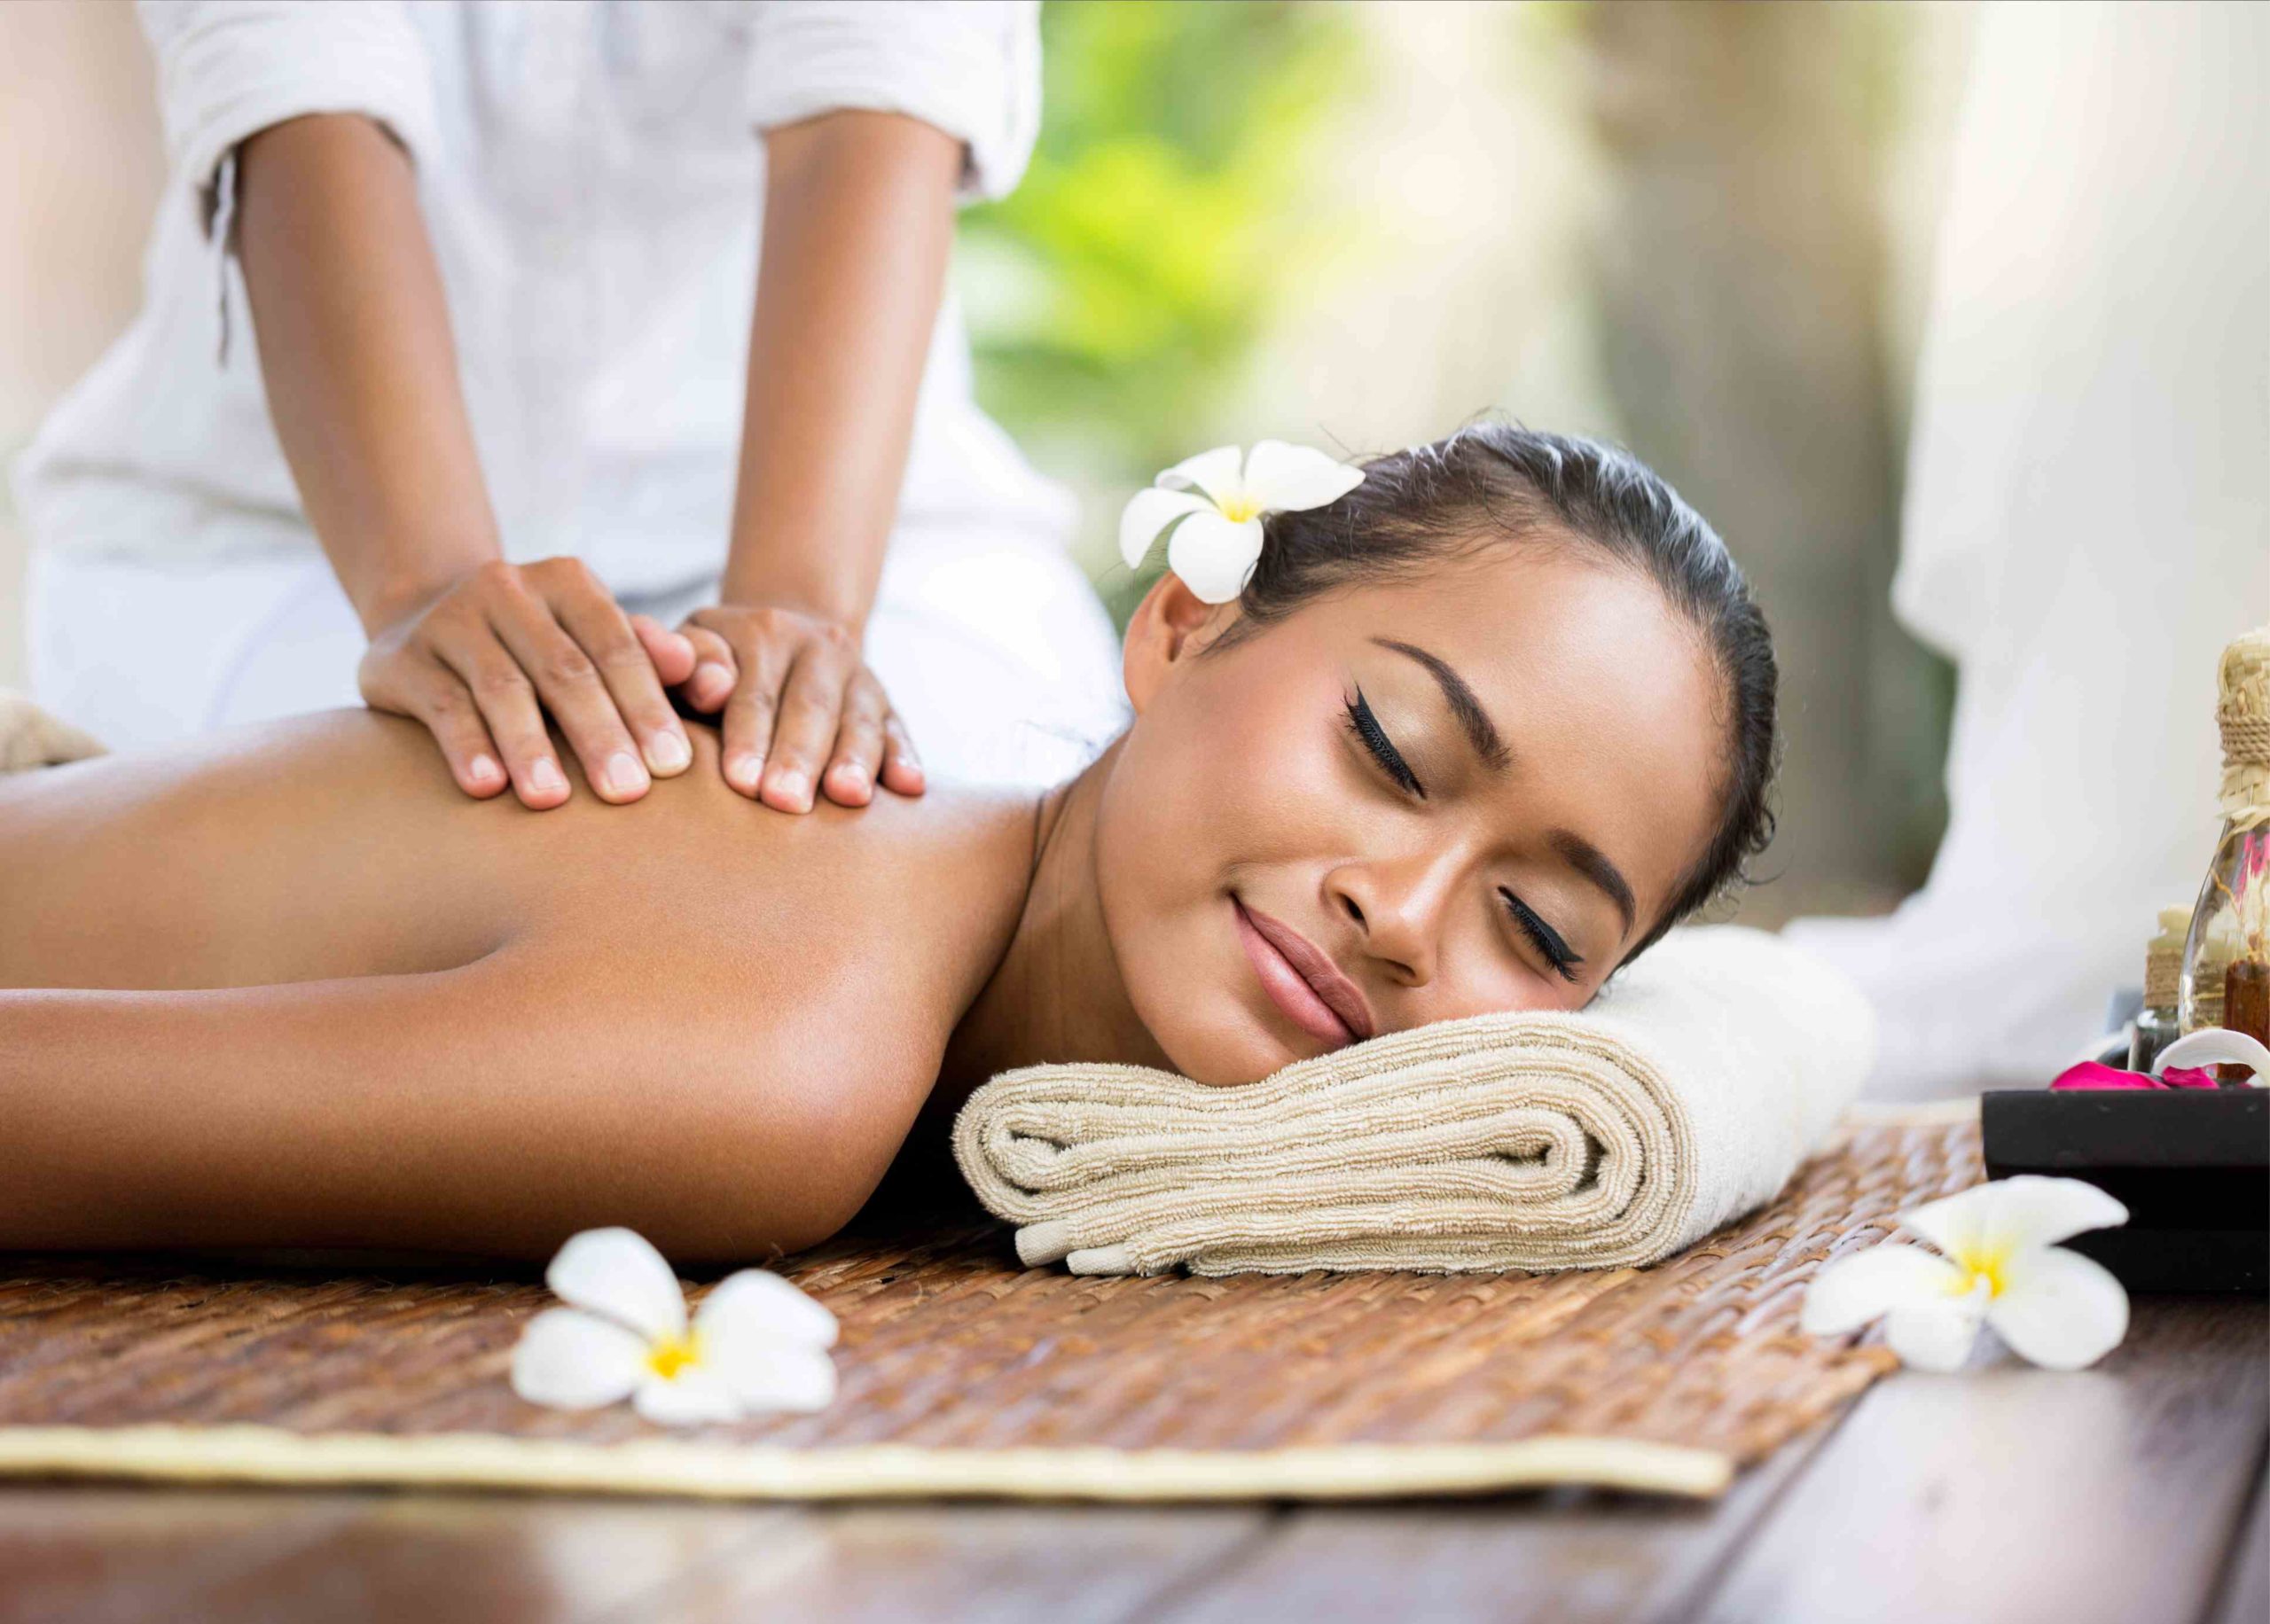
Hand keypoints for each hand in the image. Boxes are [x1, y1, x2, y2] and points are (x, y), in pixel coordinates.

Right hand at [358, 558, 699, 807]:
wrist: (423, 619)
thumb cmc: (538, 646)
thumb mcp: (591, 638)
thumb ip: (647, 654)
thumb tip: (700, 669)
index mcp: (567, 581)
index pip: (617, 647)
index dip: (647, 706)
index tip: (675, 766)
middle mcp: (508, 590)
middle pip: (565, 670)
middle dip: (600, 734)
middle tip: (628, 793)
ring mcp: (451, 620)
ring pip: (502, 689)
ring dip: (531, 747)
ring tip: (554, 801)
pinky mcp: (402, 659)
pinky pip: (442, 706)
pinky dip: (468, 746)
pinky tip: (488, 787)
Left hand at [677, 602, 923, 811]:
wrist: (785, 636)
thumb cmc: (718, 663)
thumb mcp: (694, 646)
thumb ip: (687, 662)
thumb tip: (709, 687)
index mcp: (764, 632)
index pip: (755, 692)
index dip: (748, 737)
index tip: (741, 782)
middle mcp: (818, 646)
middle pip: (811, 707)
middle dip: (800, 757)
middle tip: (787, 802)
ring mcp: (858, 675)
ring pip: (860, 719)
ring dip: (855, 759)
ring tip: (848, 797)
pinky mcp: (886, 704)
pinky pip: (898, 730)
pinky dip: (904, 757)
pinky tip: (909, 787)